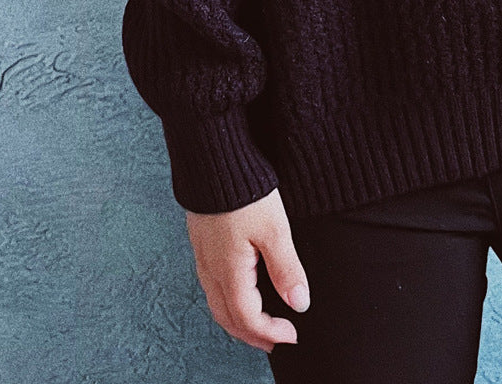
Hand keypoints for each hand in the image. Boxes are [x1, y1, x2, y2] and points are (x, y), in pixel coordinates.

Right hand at [185, 188, 310, 352]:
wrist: (213, 160)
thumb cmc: (244, 191)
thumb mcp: (275, 229)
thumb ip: (287, 269)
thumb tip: (300, 303)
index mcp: (228, 272)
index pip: (247, 319)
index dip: (270, 332)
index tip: (293, 334)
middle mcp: (210, 270)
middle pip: (228, 318)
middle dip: (253, 335)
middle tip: (277, 341)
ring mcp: (202, 257)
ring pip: (217, 304)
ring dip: (239, 321)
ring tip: (260, 325)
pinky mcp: (201, 244)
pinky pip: (211, 286)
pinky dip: (228, 302)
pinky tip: (240, 293)